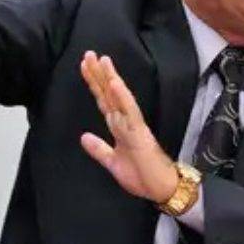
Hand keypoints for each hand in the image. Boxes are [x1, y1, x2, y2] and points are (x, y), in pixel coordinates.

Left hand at [80, 51, 177, 203]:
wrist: (160, 189)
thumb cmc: (141, 175)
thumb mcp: (113, 162)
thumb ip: (99, 149)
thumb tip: (83, 136)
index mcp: (119, 126)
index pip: (104, 100)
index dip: (94, 83)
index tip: (85, 65)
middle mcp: (125, 121)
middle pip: (109, 93)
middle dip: (98, 74)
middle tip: (88, 53)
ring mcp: (133, 124)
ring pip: (119, 97)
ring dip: (110, 78)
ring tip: (102, 60)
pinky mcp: (140, 132)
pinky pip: (130, 112)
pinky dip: (122, 97)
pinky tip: (115, 83)